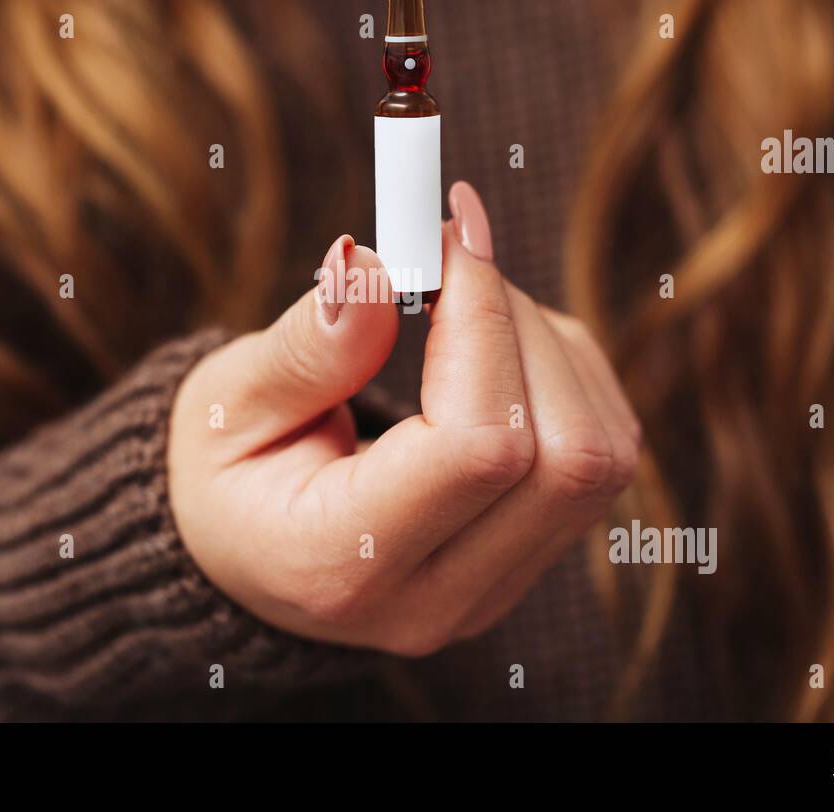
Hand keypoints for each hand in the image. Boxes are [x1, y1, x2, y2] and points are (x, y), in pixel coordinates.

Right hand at [168, 181, 639, 654]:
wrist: (245, 551)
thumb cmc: (228, 469)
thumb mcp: (229, 402)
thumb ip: (305, 345)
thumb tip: (373, 265)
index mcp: (343, 562)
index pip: (478, 446)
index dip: (482, 319)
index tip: (444, 235)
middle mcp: (437, 597)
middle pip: (566, 456)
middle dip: (522, 325)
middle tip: (452, 259)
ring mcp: (495, 590)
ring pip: (602, 455)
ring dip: (550, 346)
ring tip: (464, 307)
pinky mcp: (531, 561)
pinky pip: (605, 456)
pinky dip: (568, 374)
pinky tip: (495, 350)